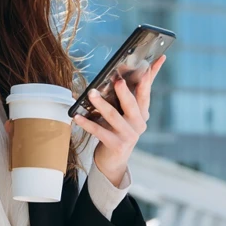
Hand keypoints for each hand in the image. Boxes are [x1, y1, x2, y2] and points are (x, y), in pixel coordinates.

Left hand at [73, 55, 165, 185]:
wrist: (114, 160)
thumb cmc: (118, 130)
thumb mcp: (125, 113)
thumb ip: (125, 94)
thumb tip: (123, 70)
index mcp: (142, 112)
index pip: (146, 92)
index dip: (148, 79)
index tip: (147, 66)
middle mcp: (139, 123)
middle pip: (132, 104)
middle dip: (124, 91)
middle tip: (117, 80)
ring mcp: (129, 135)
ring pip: (113, 116)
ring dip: (101, 104)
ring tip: (91, 93)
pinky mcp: (116, 145)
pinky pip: (99, 131)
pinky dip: (87, 123)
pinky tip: (77, 117)